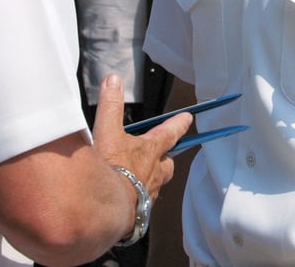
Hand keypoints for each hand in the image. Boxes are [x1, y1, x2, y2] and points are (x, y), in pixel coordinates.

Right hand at [92, 74, 192, 202]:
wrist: (105, 209)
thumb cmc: (109, 169)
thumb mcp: (107, 131)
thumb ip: (110, 105)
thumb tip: (114, 80)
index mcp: (150, 150)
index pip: (169, 133)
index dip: (178, 124)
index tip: (188, 118)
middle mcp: (153, 173)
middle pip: (167, 164)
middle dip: (166, 159)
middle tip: (164, 157)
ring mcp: (146, 195)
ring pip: (155, 186)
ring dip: (151, 181)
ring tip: (139, 180)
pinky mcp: (136, 214)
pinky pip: (141, 204)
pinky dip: (136, 200)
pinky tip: (125, 201)